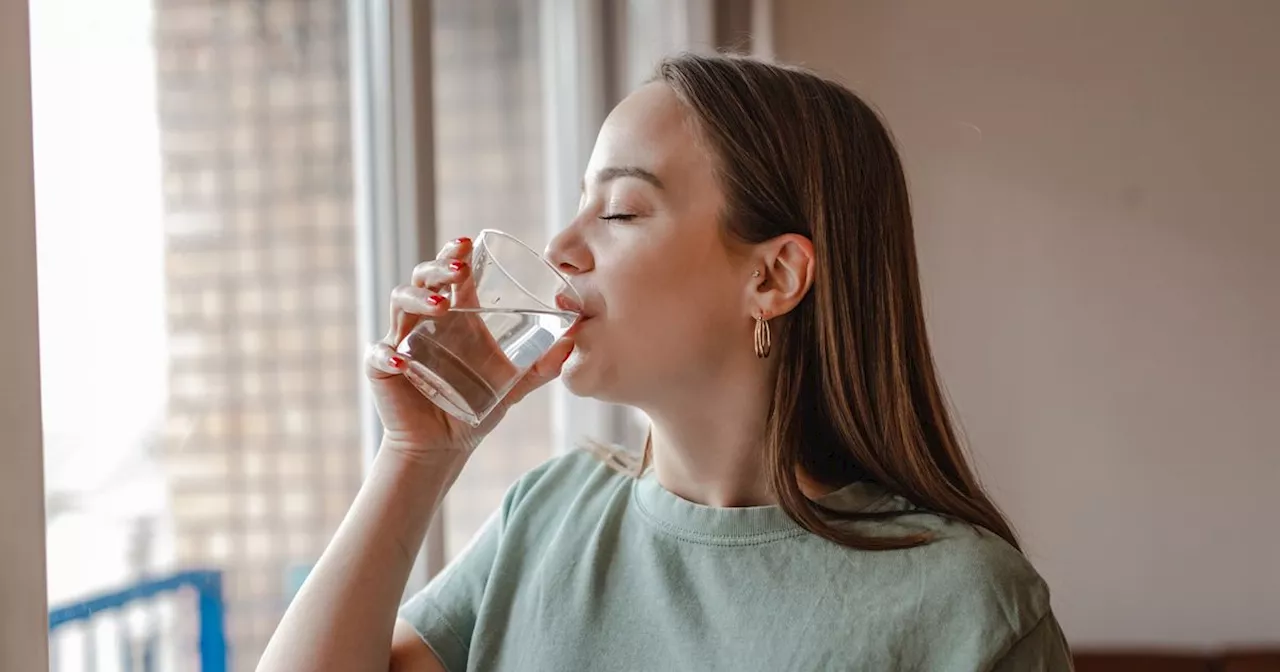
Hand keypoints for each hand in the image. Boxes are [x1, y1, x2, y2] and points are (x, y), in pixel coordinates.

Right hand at [364, 237, 574, 458]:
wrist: (445, 445)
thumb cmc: (477, 405)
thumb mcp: (517, 384)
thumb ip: (544, 364)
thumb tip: (574, 339)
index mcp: (455, 315)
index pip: (450, 274)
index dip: (454, 255)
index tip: (467, 244)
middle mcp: (426, 320)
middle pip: (422, 279)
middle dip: (437, 268)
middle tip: (457, 271)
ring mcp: (402, 340)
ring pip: (399, 304)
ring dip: (417, 299)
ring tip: (440, 306)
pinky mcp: (384, 368)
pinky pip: (378, 354)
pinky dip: (385, 354)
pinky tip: (400, 359)